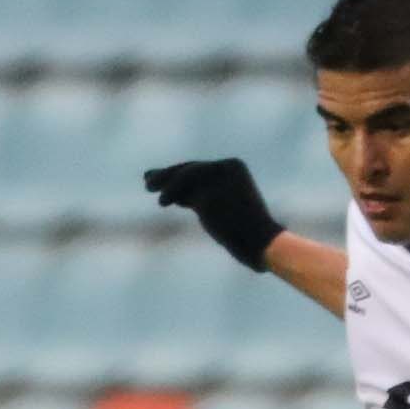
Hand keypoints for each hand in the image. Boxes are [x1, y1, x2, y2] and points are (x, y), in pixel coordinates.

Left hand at [143, 157, 284, 271]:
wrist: (262, 242)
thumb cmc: (243, 228)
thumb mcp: (221, 205)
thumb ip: (198, 195)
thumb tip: (169, 192)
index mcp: (235, 166)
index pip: (201, 167)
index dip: (179, 174)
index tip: (162, 179)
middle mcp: (226, 168)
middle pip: (189, 169)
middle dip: (167, 175)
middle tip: (148, 180)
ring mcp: (218, 182)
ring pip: (184, 177)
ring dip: (165, 181)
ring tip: (148, 187)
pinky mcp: (209, 196)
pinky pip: (185, 193)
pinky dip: (170, 194)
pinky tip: (162, 202)